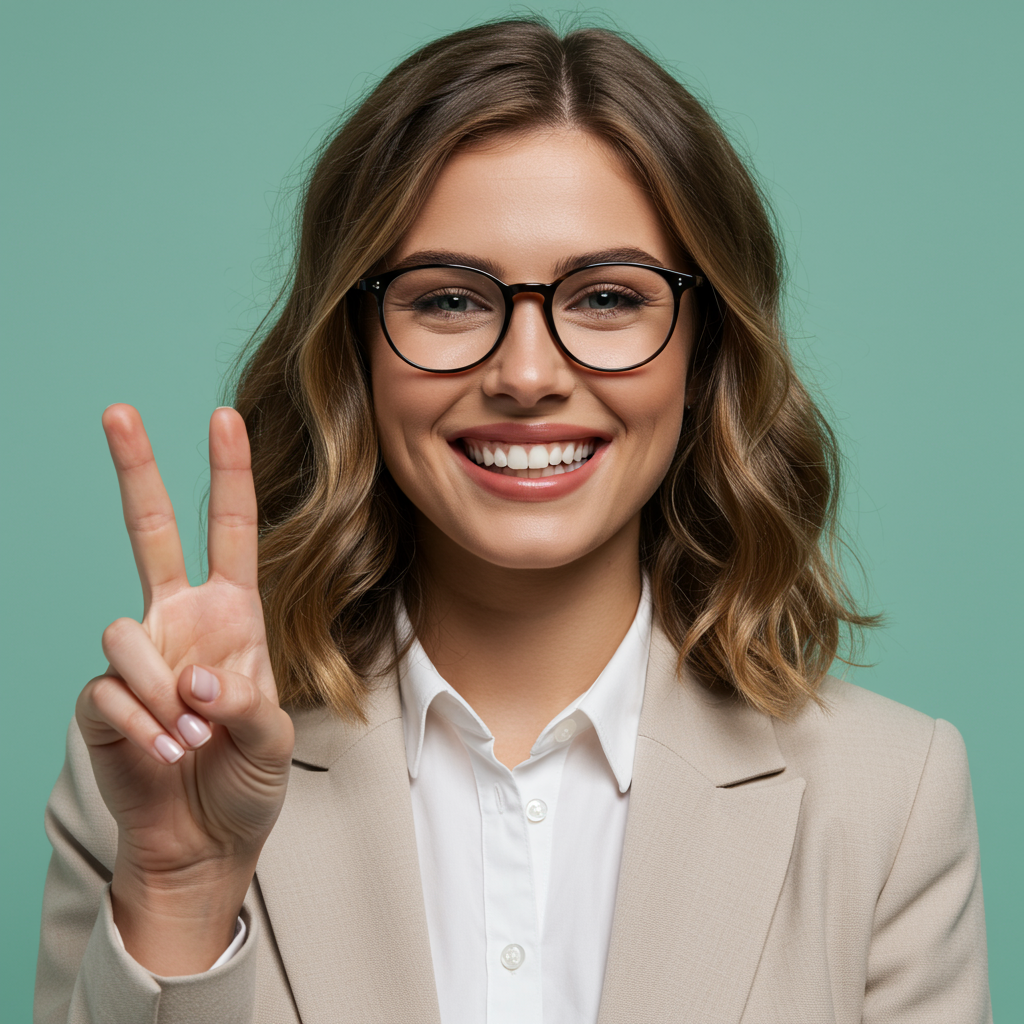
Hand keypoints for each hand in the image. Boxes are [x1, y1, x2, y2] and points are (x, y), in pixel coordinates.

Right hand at [75, 404, 294, 973]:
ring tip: (192, 738)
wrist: (202, 841)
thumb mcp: (273, 737)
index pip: (230, 532)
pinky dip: (145, 729)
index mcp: (232, 616)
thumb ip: (247, 700)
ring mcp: (139, 658)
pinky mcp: (103, 700)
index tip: (223, 417)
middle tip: (119, 411)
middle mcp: (180, 622)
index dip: (228, 476)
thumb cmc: (244, 781)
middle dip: (137, 470)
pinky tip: (167, 756)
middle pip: (151, 531)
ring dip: (165, 692)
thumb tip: (197, 676)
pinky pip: (112, 693)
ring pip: (124, 631)